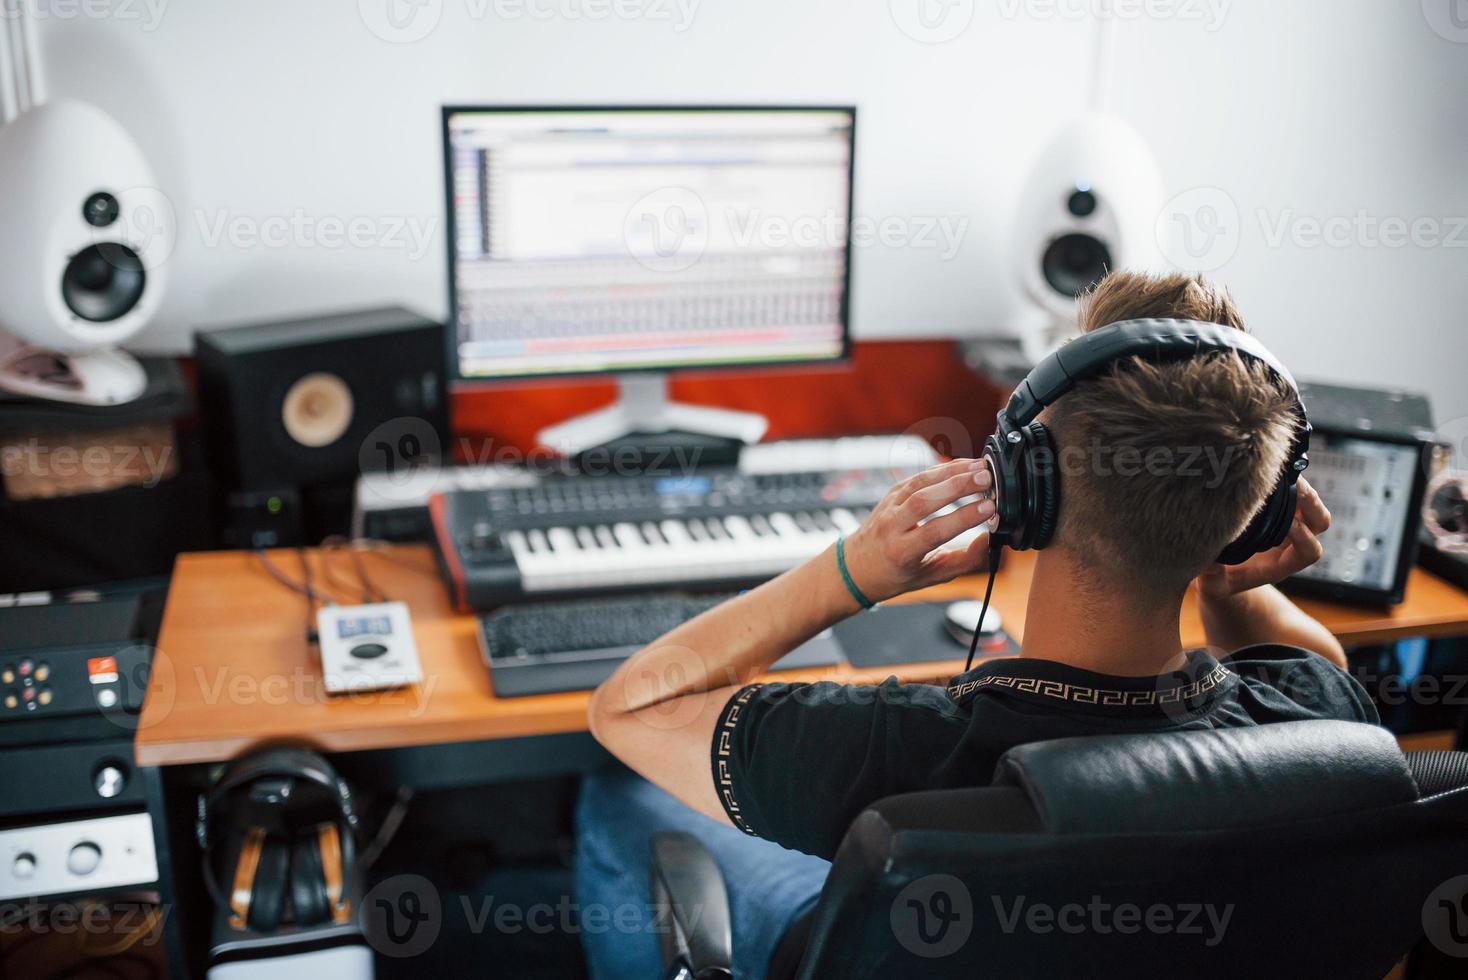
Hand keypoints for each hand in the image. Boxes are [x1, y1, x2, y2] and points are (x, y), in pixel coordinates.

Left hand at [839, 458, 994, 603]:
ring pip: (920, 483)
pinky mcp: (892, 493)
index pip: (935, 531)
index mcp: (902, 552)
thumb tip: (989, 540)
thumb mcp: (932, 577)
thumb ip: (964, 561)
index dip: (963, 518)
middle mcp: (891, 526)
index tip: (989, 508)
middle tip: (987, 479)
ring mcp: (889, 507)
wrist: (856, 565)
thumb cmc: (896, 574)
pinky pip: (917, 477)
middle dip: (958, 486)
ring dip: (952, 471)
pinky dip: (942, 469)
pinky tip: (963, 466)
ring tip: (981, 468)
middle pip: (925, 500)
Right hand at [1194, 477, 1330, 600]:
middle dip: (1311, 503)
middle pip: (1319, 521)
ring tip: (1281, 471)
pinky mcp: (1274, 506)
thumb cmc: (1219, 582)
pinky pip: (1289, 488)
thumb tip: (1209, 558)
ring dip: (1299, 486)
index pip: (1309, 551)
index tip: (1287, 526)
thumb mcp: (1213, 586)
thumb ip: (1211, 577)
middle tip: (1294, 486)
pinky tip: (1264, 467)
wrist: (1220, 573)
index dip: (1304, 537)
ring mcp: (1286, 521)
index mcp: (1282, 563)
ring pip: (1308, 501)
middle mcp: (1290, 541)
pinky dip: (1282, 478)